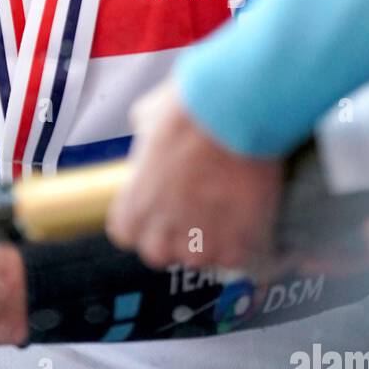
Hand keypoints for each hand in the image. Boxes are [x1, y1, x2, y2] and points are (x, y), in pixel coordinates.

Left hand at [106, 77, 282, 270]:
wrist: (231, 110)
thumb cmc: (185, 109)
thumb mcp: (146, 120)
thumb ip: (144, 148)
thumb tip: (151, 148)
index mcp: (133, 203)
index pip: (126, 234)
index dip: (142, 221)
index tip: (156, 207)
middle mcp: (161, 229)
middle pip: (159, 253)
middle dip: (173, 236)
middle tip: (191, 210)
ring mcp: (200, 240)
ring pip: (199, 259)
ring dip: (208, 240)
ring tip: (222, 210)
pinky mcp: (238, 242)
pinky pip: (233, 258)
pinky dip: (239, 242)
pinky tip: (243, 216)